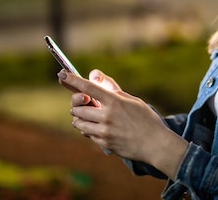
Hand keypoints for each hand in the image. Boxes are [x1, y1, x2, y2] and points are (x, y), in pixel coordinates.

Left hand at [58, 69, 187, 178]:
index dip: (72, 80)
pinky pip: (87, 134)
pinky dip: (89, 129)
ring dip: (80, 118)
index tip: (61, 74)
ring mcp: (104, 132)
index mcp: (114, 101)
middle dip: (78, 105)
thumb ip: (111, 88)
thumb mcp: (131, 99)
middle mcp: (107, 116)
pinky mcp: (104, 144)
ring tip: (91, 116)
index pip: (88, 88)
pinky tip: (100, 128)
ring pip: (79, 123)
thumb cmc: (145, 119)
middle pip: (78, 108)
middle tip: (85, 103)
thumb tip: (94, 74)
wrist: (155, 144)